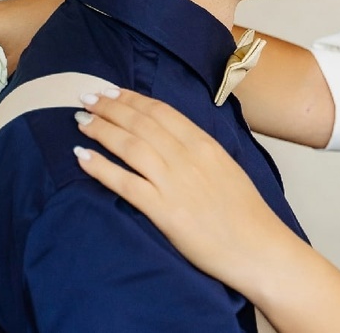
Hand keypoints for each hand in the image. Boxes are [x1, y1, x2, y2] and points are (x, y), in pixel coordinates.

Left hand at [73, 89, 298, 294]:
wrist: (258, 247)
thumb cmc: (246, 214)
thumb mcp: (227, 168)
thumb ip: (200, 152)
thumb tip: (175, 140)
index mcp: (205, 145)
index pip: (162, 112)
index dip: (132, 99)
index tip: (112, 92)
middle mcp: (188, 157)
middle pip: (141, 123)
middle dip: (110, 108)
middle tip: (87, 98)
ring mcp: (174, 182)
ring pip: (130, 145)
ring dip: (101, 130)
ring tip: (81, 121)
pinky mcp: (164, 210)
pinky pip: (125, 182)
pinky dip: (101, 168)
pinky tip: (82, 157)